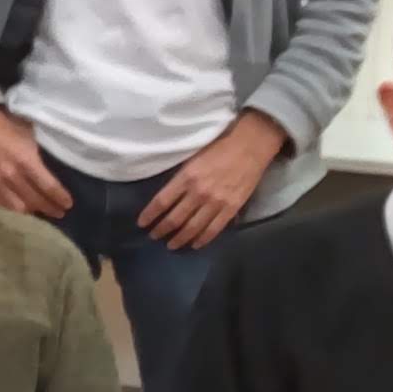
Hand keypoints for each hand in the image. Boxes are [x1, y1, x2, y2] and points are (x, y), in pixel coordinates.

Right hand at [0, 109, 69, 216]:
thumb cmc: (11, 127)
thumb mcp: (31, 138)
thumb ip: (40, 159)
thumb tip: (54, 175)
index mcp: (25, 160)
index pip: (48, 186)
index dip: (60, 197)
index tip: (68, 204)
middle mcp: (11, 175)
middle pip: (35, 200)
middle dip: (50, 208)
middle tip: (60, 212)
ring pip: (18, 209)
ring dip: (33, 213)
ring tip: (42, 214)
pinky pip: (2, 207)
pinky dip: (14, 211)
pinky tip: (23, 211)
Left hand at [140, 113, 283, 250]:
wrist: (251, 146)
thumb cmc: (220, 147)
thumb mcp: (193, 157)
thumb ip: (181, 177)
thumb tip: (168, 195)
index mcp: (186, 177)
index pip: (161, 201)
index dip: (150, 215)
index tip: (141, 223)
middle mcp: (198, 193)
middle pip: (174, 218)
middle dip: (161, 230)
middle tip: (154, 236)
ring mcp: (216, 203)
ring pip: (193, 228)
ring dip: (179, 239)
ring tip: (171, 245)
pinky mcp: (231, 208)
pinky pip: (214, 229)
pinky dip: (203, 239)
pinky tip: (195, 244)